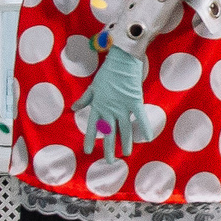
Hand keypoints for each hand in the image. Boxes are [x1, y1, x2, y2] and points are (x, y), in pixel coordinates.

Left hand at [74, 45, 149, 161]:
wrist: (122, 59)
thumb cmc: (108, 72)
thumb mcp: (93, 87)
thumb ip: (84, 99)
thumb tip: (73, 108)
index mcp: (99, 105)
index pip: (93, 126)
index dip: (90, 139)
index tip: (88, 152)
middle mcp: (109, 109)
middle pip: (109, 133)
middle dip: (108, 148)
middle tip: (109, 161)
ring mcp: (122, 107)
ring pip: (124, 129)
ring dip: (125, 143)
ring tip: (125, 154)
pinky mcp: (135, 101)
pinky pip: (141, 117)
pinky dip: (145, 127)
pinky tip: (147, 138)